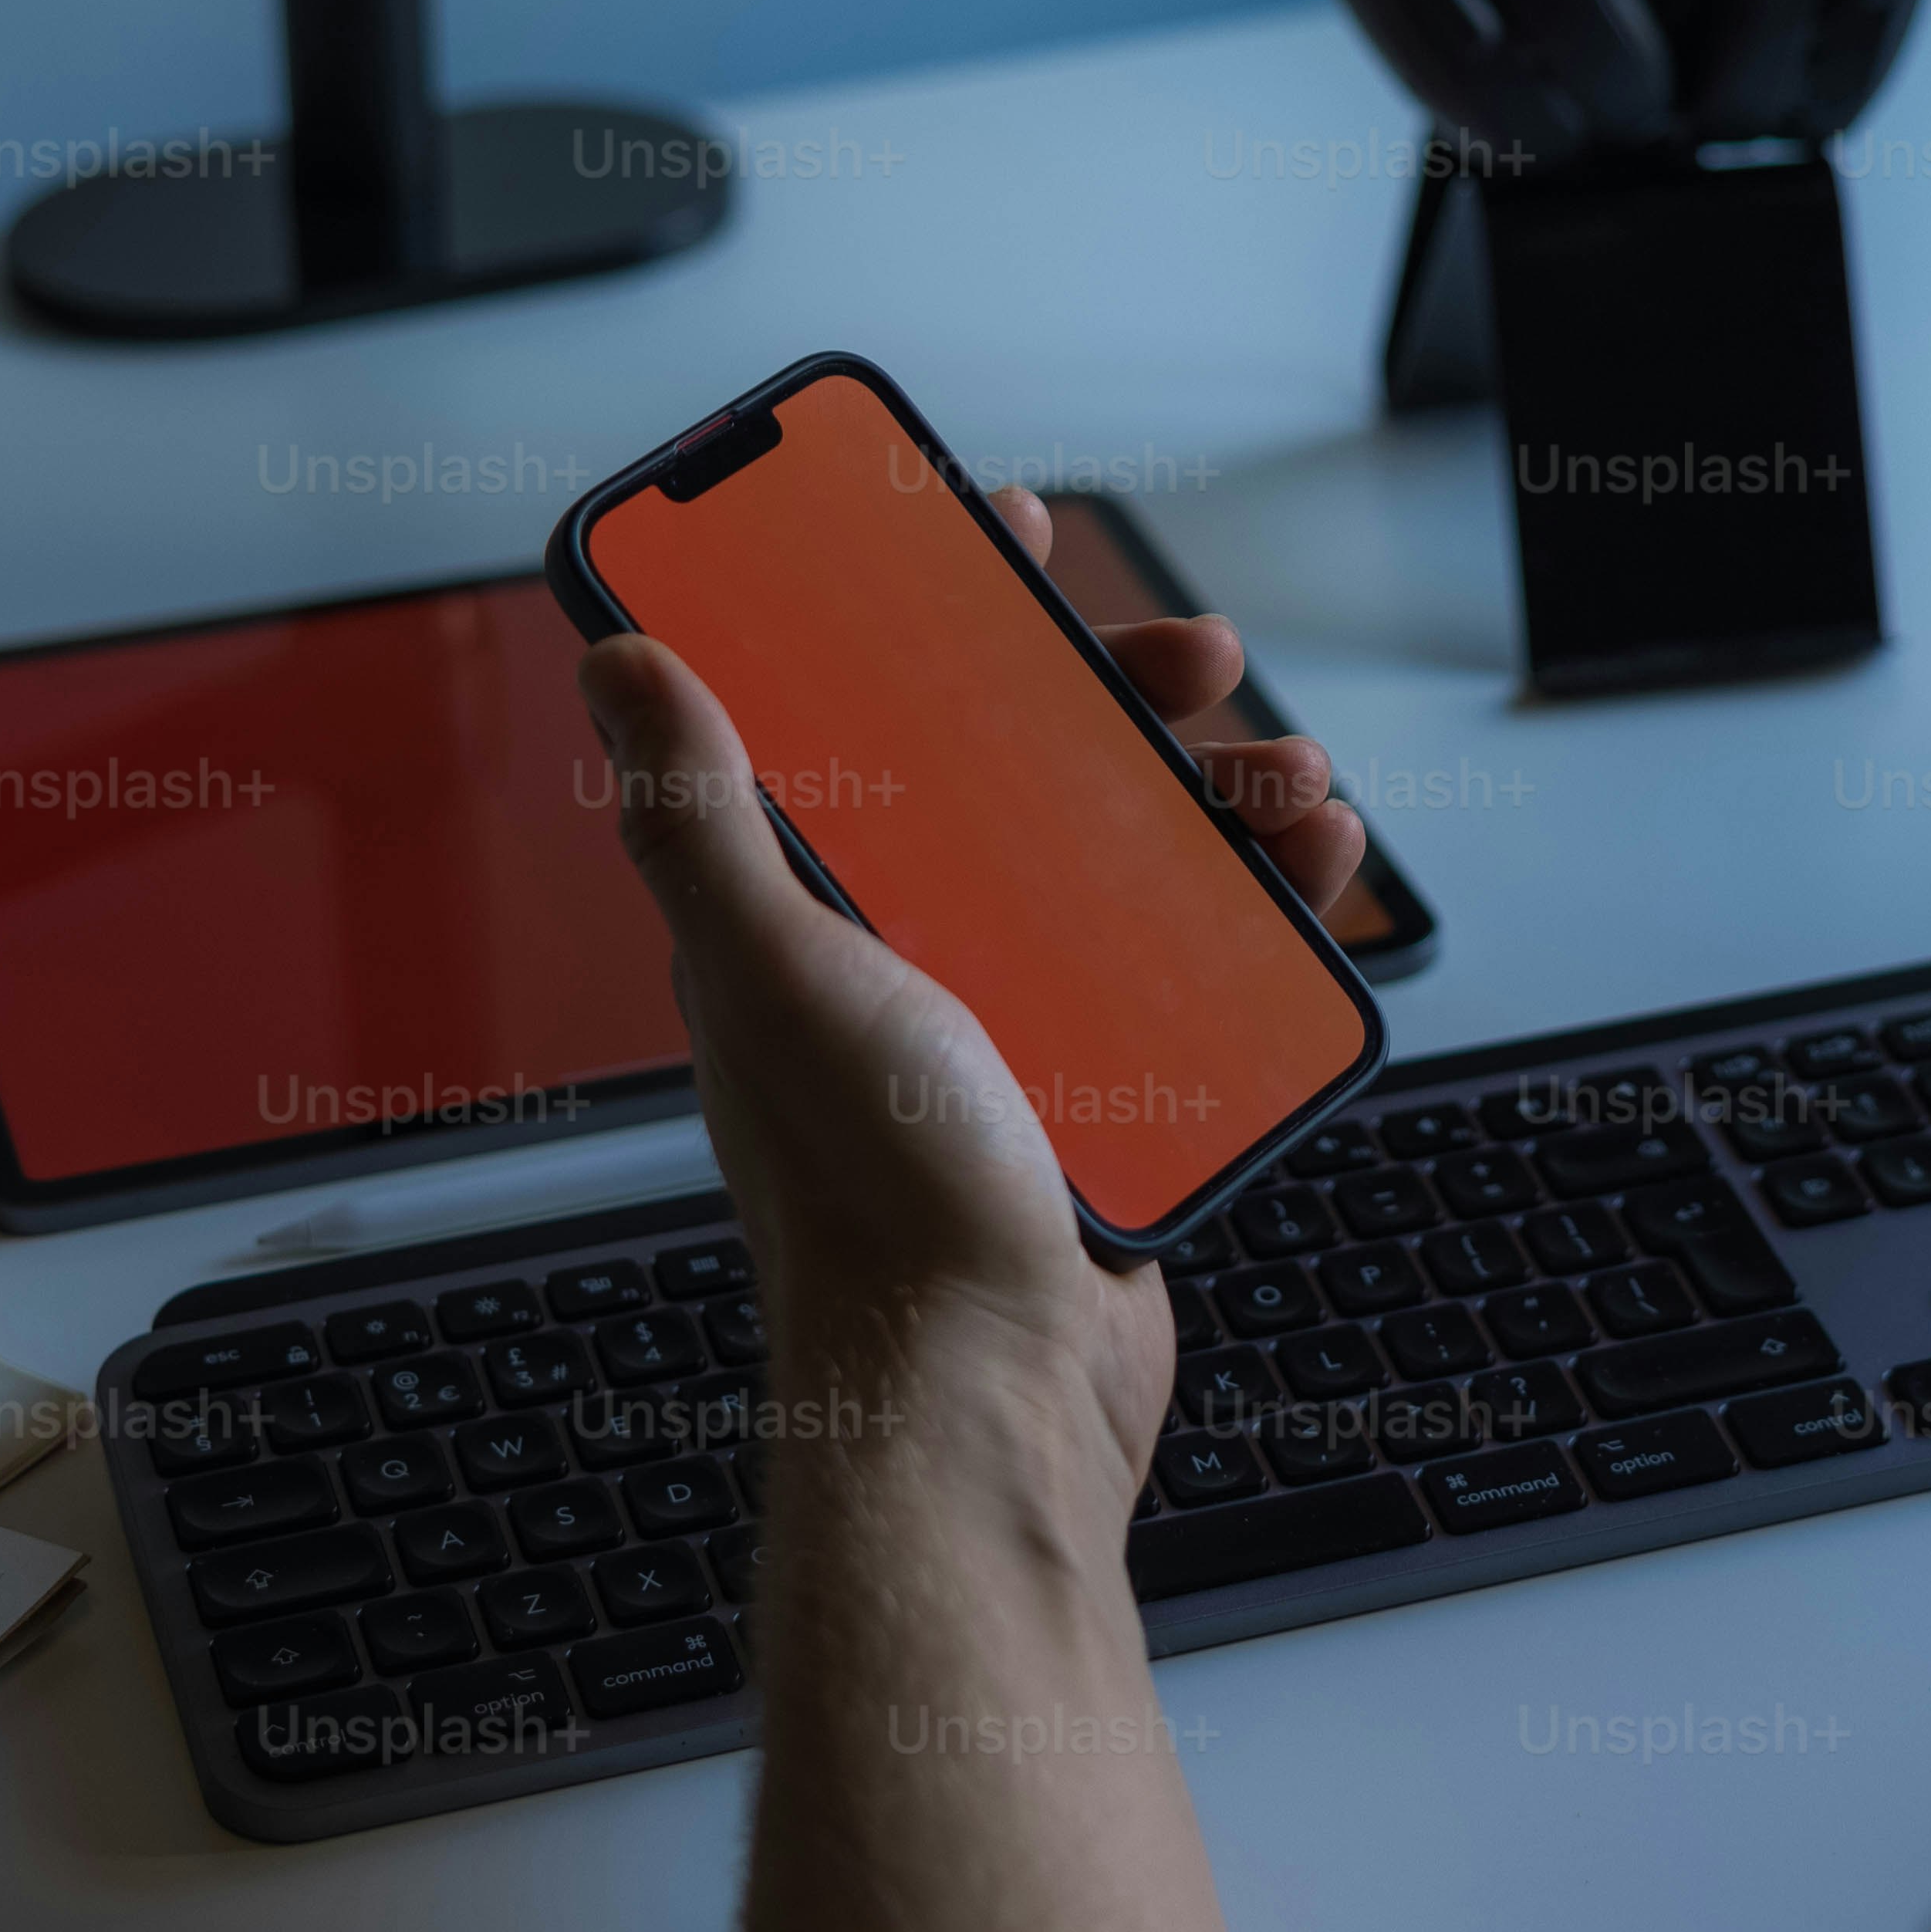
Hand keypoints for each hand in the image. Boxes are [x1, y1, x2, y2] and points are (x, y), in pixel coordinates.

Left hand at [571, 487, 1371, 1485]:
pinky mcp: (1110, 1083)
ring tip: (1289, 779)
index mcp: (813, 913)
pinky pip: (1193, 960)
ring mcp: (1019, 1017)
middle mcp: (912, 951)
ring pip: (1128, 854)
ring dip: (1215, 793)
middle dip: (1115, 694)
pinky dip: (1259, 904)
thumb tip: (618, 660)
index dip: (921, 614)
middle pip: (1023, 767)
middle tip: (1192, 653)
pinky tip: (1312, 875)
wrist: (987, 1400)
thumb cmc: (873, 1203)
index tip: (993, 531)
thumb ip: (702, 818)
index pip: (858, 717)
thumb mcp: (779, 976)